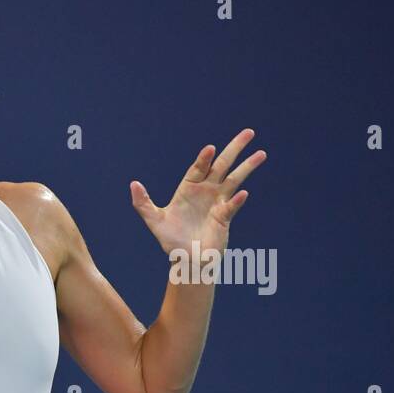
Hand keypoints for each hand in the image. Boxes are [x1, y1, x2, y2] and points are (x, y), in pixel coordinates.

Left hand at [130, 129, 265, 257]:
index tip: (210, 148)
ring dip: (247, 167)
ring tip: (261, 153)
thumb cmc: (170, 240)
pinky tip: (242, 194)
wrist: (187, 259)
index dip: (204, 158)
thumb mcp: (154, 220)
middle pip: (222, 165)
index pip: (199, 168)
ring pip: (234, 180)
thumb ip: (142, 203)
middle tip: (249, 133)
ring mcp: (217, 202)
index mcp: (189, 188)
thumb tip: (133, 184)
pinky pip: (232, 205)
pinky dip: (237, 200)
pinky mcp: (225, 217)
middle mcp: (206, 191)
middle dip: (234, 149)